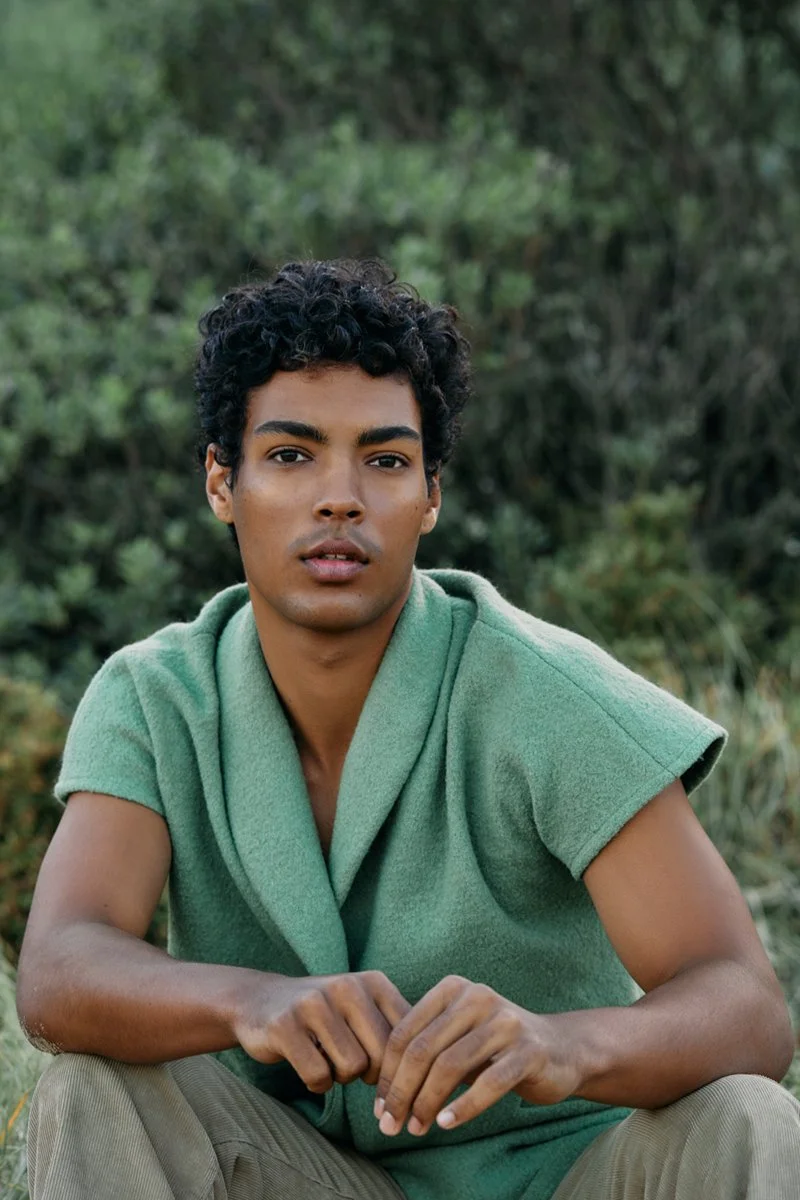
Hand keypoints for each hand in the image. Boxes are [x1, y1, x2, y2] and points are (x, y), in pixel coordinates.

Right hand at [233, 970, 410, 1092]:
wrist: (260, 1001)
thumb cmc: (324, 1014)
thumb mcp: (362, 1009)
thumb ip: (394, 1029)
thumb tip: (436, 1066)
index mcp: (373, 982)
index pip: (407, 1037)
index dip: (401, 1068)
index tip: (389, 1083)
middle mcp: (346, 986)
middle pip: (382, 1056)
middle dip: (371, 1076)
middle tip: (354, 1071)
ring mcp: (314, 1004)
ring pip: (352, 1068)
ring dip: (341, 1078)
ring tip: (328, 1062)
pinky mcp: (285, 1026)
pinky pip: (318, 1076)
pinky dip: (317, 1083)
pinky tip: (309, 1069)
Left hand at [374, 975, 582, 1135]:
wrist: (560, 1049)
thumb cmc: (495, 1048)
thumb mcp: (457, 1037)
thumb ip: (424, 1050)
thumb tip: (382, 1091)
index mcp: (452, 988)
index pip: (405, 1032)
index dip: (387, 1074)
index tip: (379, 1108)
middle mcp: (476, 997)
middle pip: (422, 1049)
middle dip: (401, 1092)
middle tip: (391, 1125)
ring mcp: (505, 1021)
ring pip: (449, 1066)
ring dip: (426, 1103)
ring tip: (416, 1127)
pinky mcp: (529, 1050)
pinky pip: (488, 1083)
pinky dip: (463, 1107)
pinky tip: (446, 1123)